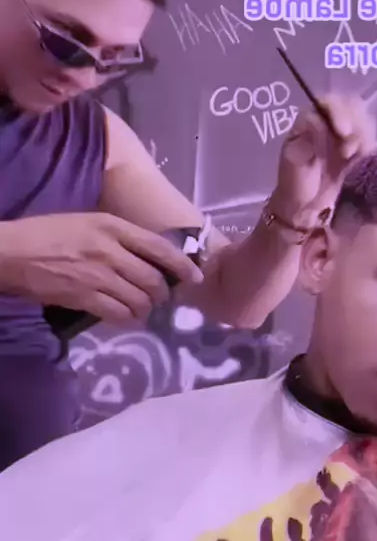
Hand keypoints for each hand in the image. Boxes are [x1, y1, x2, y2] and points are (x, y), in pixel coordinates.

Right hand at [0, 212, 203, 323]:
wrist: (12, 253)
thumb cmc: (48, 233)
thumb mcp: (88, 222)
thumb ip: (119, 237)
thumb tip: (148, 256)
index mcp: (113, 227)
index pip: (159, 247)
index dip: (182, 265)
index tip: (195, 277)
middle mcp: (111, 251)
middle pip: (153, 279)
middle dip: (163, 293)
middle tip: (162, 298)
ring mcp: (98, 276)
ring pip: (139, 300)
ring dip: (146, 308)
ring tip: (143, 308)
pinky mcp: (84, 298)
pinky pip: (118, 314)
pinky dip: (127, 319)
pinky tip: (126, 317)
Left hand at [272, 94, 376, 226]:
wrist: (304, 209)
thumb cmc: (294, 186)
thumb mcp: (293, 165)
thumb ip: (303, 143)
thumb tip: (316, 120)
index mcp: (309, 121)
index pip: (327, 103)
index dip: (339, 111)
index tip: (344, 131)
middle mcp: (328, 123)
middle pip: (351, 106)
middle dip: (356, 123)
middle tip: (349, 149)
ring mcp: (343, 136)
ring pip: (364, 121)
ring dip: (364, 136)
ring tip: (353, 157)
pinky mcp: (357, 150)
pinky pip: (370, 139)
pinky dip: (370, 147)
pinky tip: (361, 160)